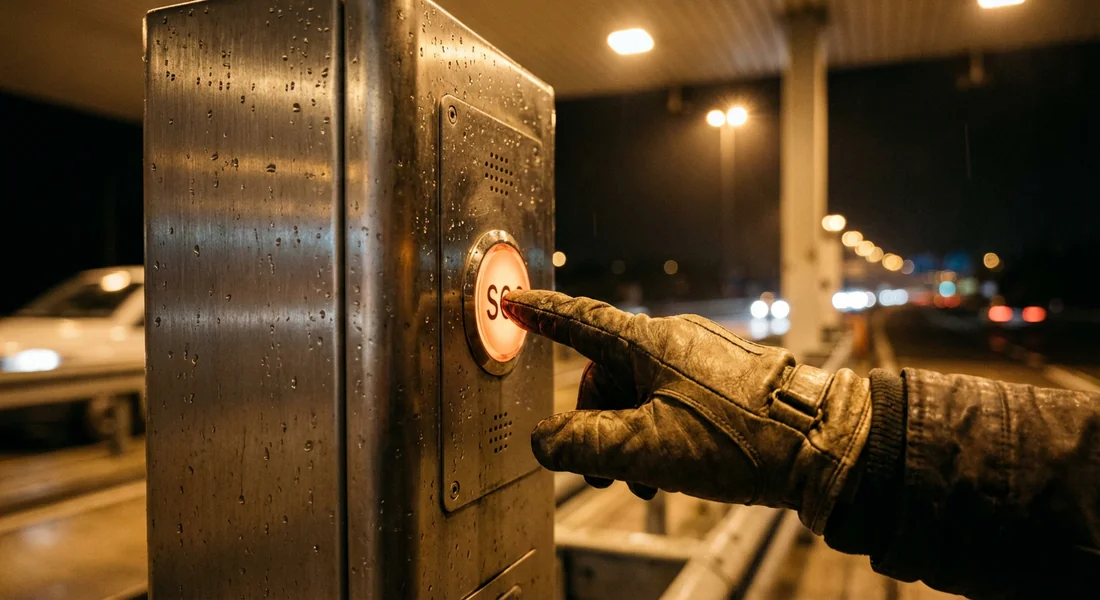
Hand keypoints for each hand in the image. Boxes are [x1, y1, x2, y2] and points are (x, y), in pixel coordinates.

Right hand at [502, 290, 871, 532]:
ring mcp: (703, 358)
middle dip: (597, 424)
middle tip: (603, 470)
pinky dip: (661, 432)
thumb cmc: (740, 438)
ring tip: (646, 481)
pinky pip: (673, 399)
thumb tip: (543, 442)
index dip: (541, 314)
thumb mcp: (647, 449)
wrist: (823, 444)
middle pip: (608, 376)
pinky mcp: (726, 378)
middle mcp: (674, 341)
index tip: (514, 302)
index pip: (579, 321)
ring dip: (631, 438)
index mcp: (649, 344)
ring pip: (641, 394)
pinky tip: (675, 469)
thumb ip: (584, 446)